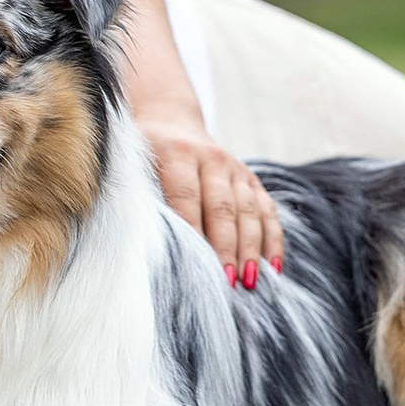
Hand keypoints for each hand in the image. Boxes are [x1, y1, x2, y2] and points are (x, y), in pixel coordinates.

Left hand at [145, 115, 284, 289]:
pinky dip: (272, 239)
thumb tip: (137, 242)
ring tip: (250, 282)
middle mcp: (211, 159)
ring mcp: (235, 169)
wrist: (171, 123)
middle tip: (228, 283)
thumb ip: (137, 196)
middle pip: (223, 208)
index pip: (186, 196)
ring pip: (249, 211)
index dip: (193, 231)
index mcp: (176, 153)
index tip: (197, 264)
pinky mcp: (251, 179)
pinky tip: (274, 267)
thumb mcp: (131, 166)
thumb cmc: (144, 157)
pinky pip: (267, 210)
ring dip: (251, 249)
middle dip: (226, 247)